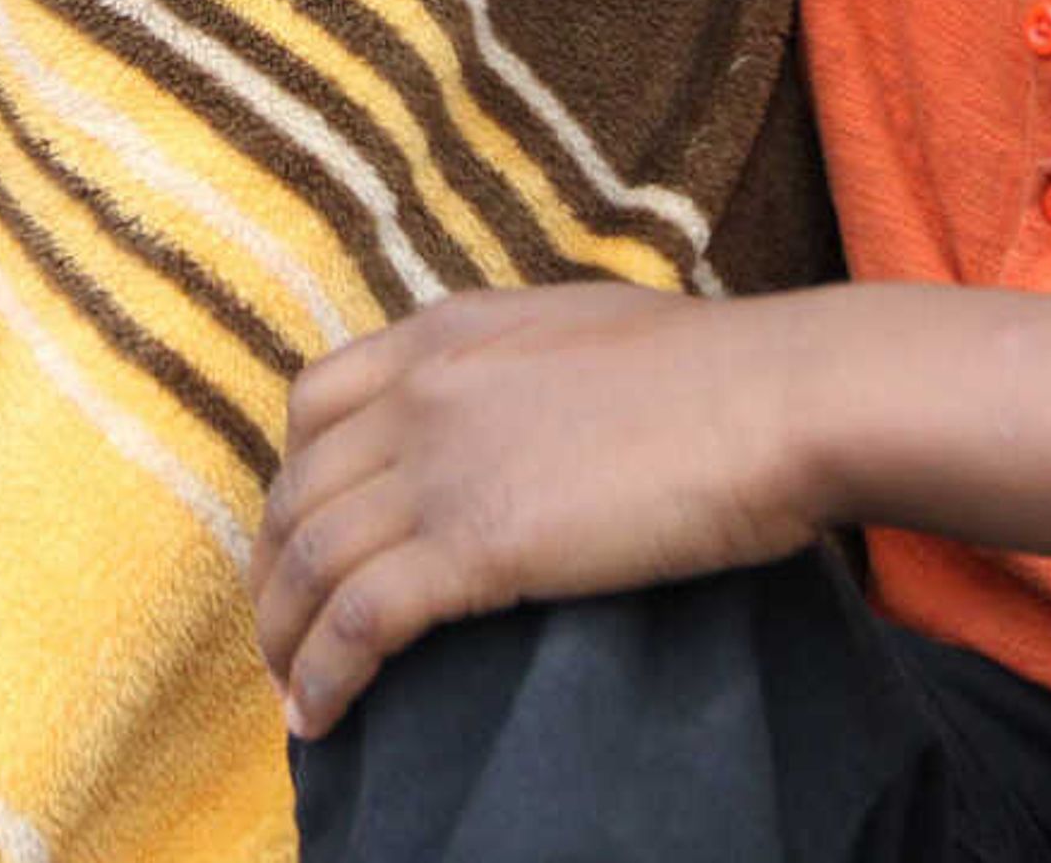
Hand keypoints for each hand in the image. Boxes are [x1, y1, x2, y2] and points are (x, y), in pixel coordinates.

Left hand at [250, 283, 824, 739]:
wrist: (777, 397)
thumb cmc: (719, 371)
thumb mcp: (579, 331)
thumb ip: (516, 365)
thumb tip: (513, 408)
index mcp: (444, 333)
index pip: (314, 403)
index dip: (292, 482)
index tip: (301, 541)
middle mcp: (420, 390)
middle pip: (295, 491)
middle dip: (273, 575)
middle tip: (284, 637)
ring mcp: (441, 464)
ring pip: (309, 561)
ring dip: (285, 640)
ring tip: (293, 697)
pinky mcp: (475, 542)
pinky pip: (358, 621)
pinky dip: (325, 676)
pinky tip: (323, 718)